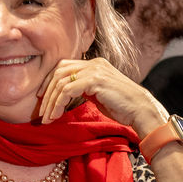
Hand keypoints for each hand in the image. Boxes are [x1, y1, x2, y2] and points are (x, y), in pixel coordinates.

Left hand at [37, 58, 166, 135]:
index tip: (42, 98)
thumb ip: (82, 89)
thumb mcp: (97, 94)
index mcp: (94, 64)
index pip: (63, 67)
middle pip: (58, 72)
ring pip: (60, 81)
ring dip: (51, 101)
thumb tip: (63, 96)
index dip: (49, 82)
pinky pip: (67, 90)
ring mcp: (95, 70)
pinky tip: (56, 115)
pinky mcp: (95, 80)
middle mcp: (93, 63)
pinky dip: (58, 103)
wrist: (140, 109)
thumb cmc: (121, 106)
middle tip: (42, 112)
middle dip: (46, 93)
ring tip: (47, 118)